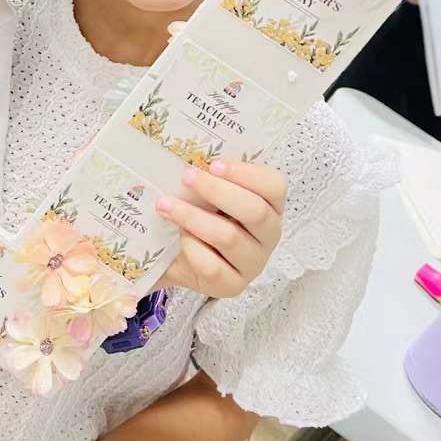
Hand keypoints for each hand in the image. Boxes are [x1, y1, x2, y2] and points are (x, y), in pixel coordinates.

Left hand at [157, 159, 285, 297]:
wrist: (178, 255)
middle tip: (186, 176)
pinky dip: (192, 247)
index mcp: (271, 206)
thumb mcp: (210, 192)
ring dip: (193, 217)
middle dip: (217, 190)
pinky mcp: (233, 285)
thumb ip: (212, 175)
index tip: (214, 164)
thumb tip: (191, 155)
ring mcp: (253, 263)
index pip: (275, 187)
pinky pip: (212, 266)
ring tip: (166, 204)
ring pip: (229, 237)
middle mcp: (269, 235)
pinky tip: (178, 236)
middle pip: (255, 211)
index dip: (247, 174)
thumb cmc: (201, 213)